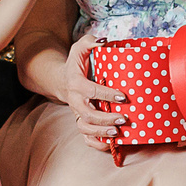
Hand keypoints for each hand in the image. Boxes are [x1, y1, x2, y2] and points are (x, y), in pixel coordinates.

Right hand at [61, 31, 124, 153]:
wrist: (62, 81)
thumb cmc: (76, 64)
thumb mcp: (79, 48)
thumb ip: (90, 42)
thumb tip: (105, 42)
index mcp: (76, 84)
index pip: (92, 91)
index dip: (107, 95)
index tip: (123, 96)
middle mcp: (75, 101)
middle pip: (88, 115)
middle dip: (106, 118)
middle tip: (124, 118)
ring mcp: (77, 114)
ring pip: (86, 128)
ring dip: (101, 132)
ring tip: (117, 132)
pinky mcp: (81, 122)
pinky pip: (86, 137)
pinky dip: (96, 143)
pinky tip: (110, 144)